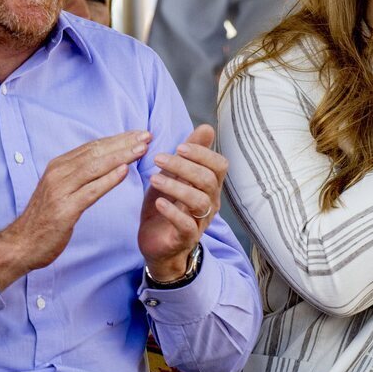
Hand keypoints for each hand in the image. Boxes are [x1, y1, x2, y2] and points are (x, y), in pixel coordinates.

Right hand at [0, 131, 151, 290]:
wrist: (22, 244)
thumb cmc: (45, 219)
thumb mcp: (61, 191)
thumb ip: (78, 176)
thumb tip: (103, 164)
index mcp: (58, 166)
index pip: (92, 147)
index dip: (117, 139)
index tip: (138, 134)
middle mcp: (58, 173)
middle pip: (96, 152)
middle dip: (123, 142)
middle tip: (146, 135)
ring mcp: (60, 190)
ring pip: (95, 167)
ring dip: (121, 156)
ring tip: (141, 149)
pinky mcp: (65, 209)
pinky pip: (91, 191)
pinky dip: (108, 180)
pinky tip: (124, 171)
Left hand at [139, 124, 226, 282]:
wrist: (156, 244)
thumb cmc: (166, 206)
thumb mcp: (174, 175)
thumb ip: (189, 154)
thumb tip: (207, 127)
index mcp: (209, 186)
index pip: (219, 165)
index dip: (202, 154)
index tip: (179, 146)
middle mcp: (209, 203)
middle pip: (208, 180)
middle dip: (184, 166)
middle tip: (158, 158)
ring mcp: (199, 222)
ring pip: (199, 201)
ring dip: (176, 186)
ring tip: (153, 179)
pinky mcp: (185, 238)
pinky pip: (186, 225)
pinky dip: (173, 212)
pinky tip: (159, 203)